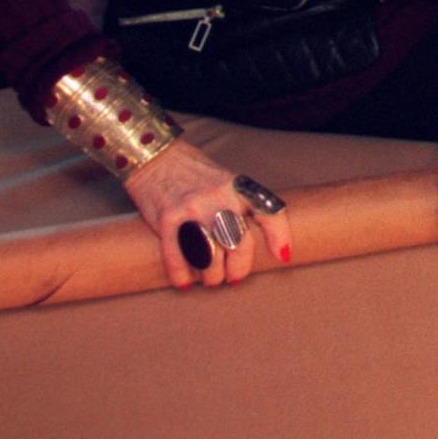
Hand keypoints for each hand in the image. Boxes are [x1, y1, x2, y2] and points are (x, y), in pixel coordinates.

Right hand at [123, 141, 294, 289]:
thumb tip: (251, 242)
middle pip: (238, 244)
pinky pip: (177, 256)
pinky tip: (185, 282)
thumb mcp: (225, 180)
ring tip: (209, 278)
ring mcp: (191, 209)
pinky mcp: (166, 219)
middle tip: (232, 277)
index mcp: (236, 187)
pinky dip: (182, 275)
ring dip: (211, 276)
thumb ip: (239, 206)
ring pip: (210, 257)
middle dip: (238, 269)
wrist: (156, 156)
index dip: (278, 235)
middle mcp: (217, 198)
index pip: (267, 211)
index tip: (281, 255)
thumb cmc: (194, 172)